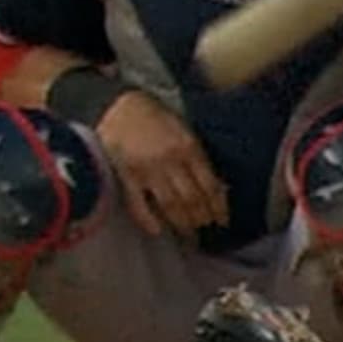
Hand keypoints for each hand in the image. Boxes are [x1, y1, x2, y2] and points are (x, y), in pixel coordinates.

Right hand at [96, 90, 228, 237]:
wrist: (120, 106)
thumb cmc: (156, 118)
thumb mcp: (184, 130)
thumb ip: (198, 157)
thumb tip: (216, 188)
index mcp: (188, 147)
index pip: (210, 185)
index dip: (219, 207)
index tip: (222, 220)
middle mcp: (170, 161)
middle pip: (192, 199)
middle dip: (202, 218)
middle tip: (205, 227)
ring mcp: (147, 170)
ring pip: (170, 206)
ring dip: (182, 224)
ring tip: (189, 235)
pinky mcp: (126, 177)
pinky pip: (138, 205)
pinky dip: (148, 220)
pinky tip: (158, 230)